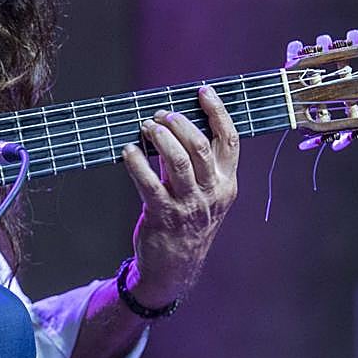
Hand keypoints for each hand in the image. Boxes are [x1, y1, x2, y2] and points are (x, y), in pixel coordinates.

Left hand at [122, 86, 238, 307]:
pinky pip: (149, 183)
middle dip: (180, 124)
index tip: (203, 91)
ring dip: (160, 138)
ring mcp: (189, 205)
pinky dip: (137, 163)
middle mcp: (212, 193)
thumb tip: (176, 123)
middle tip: (162, 114)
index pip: (230, 140)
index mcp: (226, 183)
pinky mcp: (163, 215)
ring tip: (146, 126)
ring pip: (178, 162)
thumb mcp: (204, 193)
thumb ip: (197, 163)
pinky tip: (128, 151)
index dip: (218, 112)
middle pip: (202, 147)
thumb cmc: (187, 221)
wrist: (175, 266)